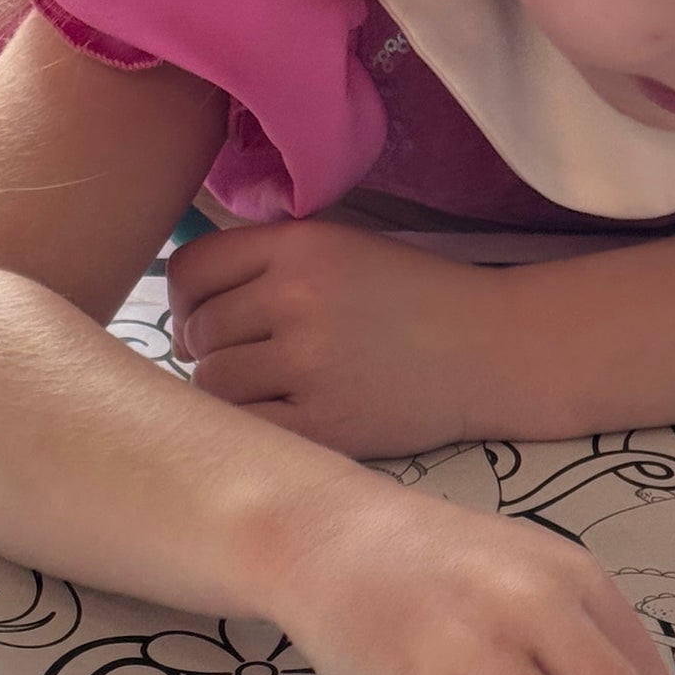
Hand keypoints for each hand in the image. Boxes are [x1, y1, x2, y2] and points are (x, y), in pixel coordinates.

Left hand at [166, 220, 503, 458]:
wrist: (492, 349)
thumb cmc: (413, 300)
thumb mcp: (342, 250)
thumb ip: (267, 264)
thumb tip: (181, 321)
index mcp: (299, 246)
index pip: (191, 271)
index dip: (187, 300)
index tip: (208, 320)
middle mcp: (297, 298)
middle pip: (198, 332)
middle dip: (213, 350)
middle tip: (254, 361)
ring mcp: (310, 363)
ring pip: (213, 383)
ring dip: (230, 392)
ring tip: (272, 390)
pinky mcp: (327, 423)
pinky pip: (247, 427)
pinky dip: (253, 426)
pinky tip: (285, 417)